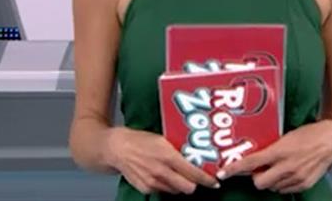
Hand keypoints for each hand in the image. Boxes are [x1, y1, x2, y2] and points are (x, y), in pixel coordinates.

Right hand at [105, 127, 220, 194]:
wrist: (116, 148)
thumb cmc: (139, 140)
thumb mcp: (162, 140)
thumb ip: (178, 150)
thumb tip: (194, 157)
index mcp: (168, 155)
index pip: (194, 173)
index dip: (207, 179)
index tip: (214, 182)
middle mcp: (161, 171)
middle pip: (188, 188)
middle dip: (194, 184)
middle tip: (196, 178)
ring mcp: (153, 181)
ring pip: (176, 191)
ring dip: (179, 185)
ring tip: (176, 174)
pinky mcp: (145, 188)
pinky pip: (163, 191)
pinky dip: (166, 185)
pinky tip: (161, 175)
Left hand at [217, 120, 331, 193]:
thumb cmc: (310, 134)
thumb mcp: (286, 136)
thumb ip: (271, 147)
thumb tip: (255, 155)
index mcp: (280, 151)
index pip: (251, 162)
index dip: (234, 169)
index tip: (223, 173)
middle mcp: (287, 167)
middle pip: (258, 182)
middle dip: (255, 177)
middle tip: (259, 169)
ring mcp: (296, 178)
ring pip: (272, 187)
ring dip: (270, 180)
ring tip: (277, 168)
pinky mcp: (304, 185)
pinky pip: (285, 190)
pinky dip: (282, 184)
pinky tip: (287, 173)